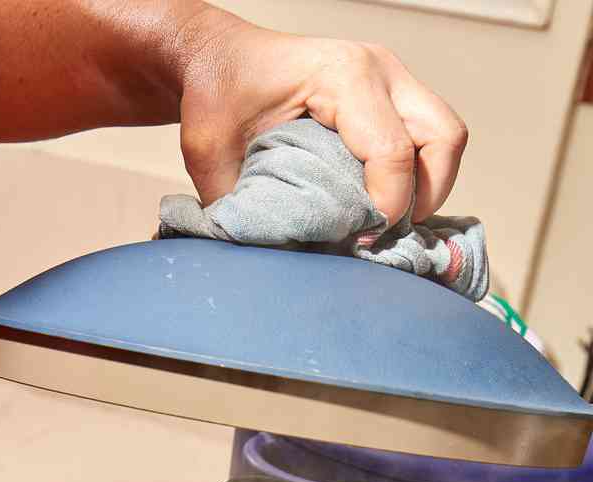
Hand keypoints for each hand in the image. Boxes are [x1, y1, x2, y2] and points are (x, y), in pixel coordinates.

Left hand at [178, 14, 466, 227]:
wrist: (220, 55)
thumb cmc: (216, 92)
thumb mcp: (210, 151)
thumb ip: (237, 202)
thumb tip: (269, 253)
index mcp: (342, 77)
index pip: (392, 150)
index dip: (387, 205)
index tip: (360, 242)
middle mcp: (379, 70)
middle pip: (442, 137)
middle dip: (425, 195)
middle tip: (386, 234)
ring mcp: (391, 76)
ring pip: (444, 134)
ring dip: (428, 183)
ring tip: (388, 221)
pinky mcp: (390, 90)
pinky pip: (427, 131)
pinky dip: (418, 169)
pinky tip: (383, 200)